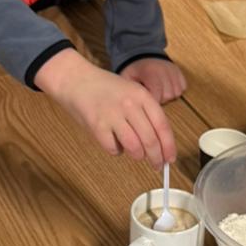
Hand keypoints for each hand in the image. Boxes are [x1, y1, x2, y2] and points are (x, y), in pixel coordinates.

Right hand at [34, 49, 176, 164]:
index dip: (169, 146)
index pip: (162, 125)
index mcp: (142, 95)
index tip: (170, 159)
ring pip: (135, 148)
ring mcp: (113, 115)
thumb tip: (160, 142)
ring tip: (136, 154)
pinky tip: (113, 142)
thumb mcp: (132, 92)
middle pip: (150, 140)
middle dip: (156, 158)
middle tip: (157, 165)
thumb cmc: (105, 89)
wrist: (76, 79)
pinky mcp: (97, 126)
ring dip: (138, 156)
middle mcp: (130, 105)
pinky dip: (116, 151)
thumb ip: (145, 112)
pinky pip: (113, 149)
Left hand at [119, 56, 186, 103]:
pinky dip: (176, 90)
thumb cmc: (135, 69)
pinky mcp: (179, 72)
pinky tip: (166, 87)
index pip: (157, 96)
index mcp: (151, 74)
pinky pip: (183, 87)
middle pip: (168, 96)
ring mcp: (173, 71)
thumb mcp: (127, 78)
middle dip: (160, 99)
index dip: (152, 101)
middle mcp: (164, 71)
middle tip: (152, 94)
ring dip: (169, 95)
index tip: (146, 100)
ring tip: (159, 91)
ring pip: (176, 93)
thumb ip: (130, 90)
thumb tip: (135, 104)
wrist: (143, 53)